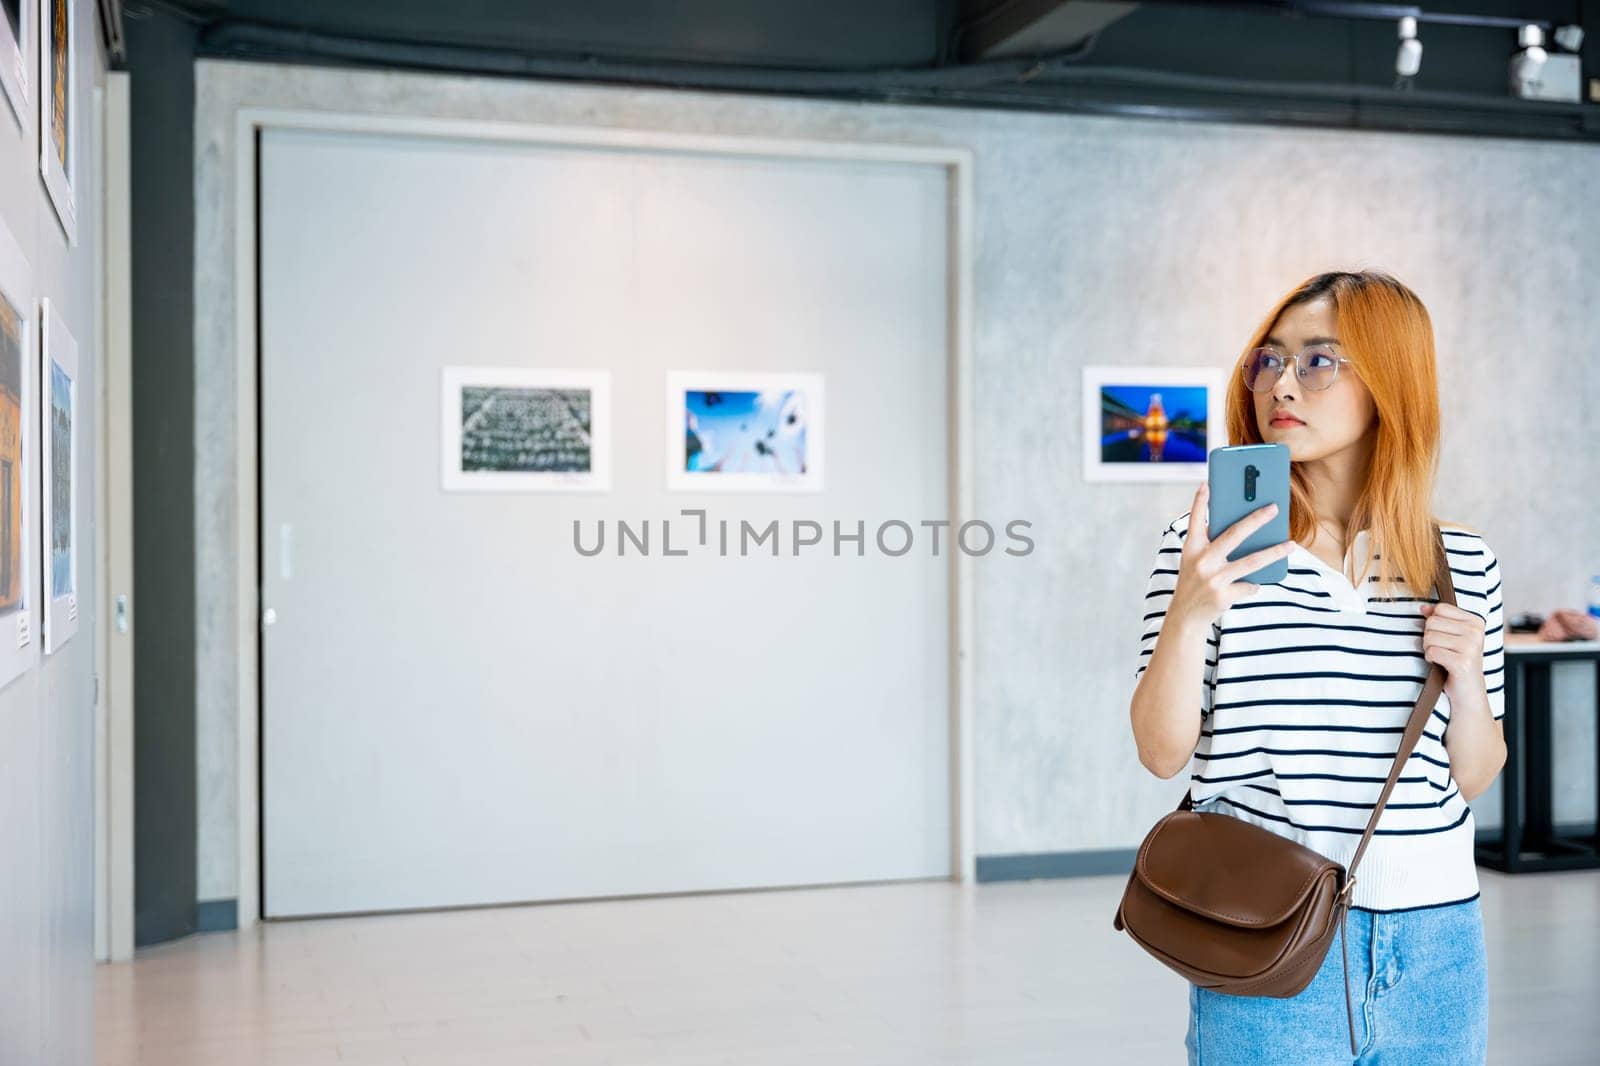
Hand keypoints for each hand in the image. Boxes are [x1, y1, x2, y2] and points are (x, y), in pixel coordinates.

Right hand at [1167, 481, 1295, 629]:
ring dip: (1274, 552)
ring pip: (1251, 561)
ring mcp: (1213, 578)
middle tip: (1274, 508)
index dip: (1200, 502)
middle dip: (1256, 519)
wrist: (1186, 616)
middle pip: (1233, 535)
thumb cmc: (1195, 581)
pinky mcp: (1223, 595)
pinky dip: (1254, 584)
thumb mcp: (1196, 560)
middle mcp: (1201, 561)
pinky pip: (1250, 585)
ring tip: (1291, 545)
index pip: (1195, 520)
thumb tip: (1249, 530)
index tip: (1208, 483)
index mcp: (1192, 548)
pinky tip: (1253, 585)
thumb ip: (1213, 544)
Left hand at [1418, 601, 1487, 705]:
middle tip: (1442, 650)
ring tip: (1443, 658)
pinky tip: (1442, 665)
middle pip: (1432, 622)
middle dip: (1429, 637)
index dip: (1434, 623)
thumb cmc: (1458, 662)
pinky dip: (1430, 659)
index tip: (1445, 637)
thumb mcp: (1451, 636)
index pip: (1440, 608)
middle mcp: (1476, 632)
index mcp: (1475, 621)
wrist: (1468, 692)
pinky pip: (1431, 652)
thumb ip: (1438, 619)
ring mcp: (1471, 647)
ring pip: (1429, 637)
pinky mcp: (1462, 662)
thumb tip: (1423, 607)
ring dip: (1429, 649)